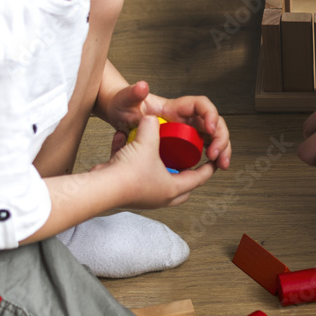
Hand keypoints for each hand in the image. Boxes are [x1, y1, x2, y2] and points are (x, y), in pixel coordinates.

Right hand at [98, 114, 214, 207]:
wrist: (102, 187)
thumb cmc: (128, 174)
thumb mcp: (147, 143)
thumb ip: (153, 127)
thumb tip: (152, 118)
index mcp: (172, 189)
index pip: (198, 178)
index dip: (208, 167)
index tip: (214, 161)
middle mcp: (159, 196)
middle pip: (180, 186)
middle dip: (185, 173)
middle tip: (188, 161)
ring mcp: (143, 196)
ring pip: (157, 180)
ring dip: (158, 167)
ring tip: (159, 154)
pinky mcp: (127, 191)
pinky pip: (133, 173)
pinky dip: (131, 159)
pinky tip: (122, 141)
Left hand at [105, 81, 231, 169]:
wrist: (118, 115)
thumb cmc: (123, 105)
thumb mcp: (125, 100)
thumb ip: (132, 93)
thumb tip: (142, 86)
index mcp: (175, 107)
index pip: (201, 105)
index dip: (210, 114)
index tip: (210, 128)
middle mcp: (184, 117)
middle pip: (214, 122)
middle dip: (221, 138)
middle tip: (216, 155)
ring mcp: (185, 129)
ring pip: (213, 136)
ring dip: (222, 149)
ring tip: (222, 164)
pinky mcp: (182, 141)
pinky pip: (203, 147)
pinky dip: (212, 156)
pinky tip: (213, 166)